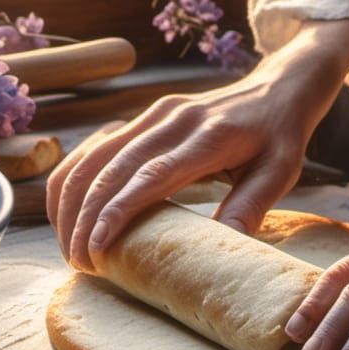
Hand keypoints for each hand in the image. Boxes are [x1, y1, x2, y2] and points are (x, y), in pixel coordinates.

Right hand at [46, 18, 348, 270]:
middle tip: (77, 261)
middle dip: (84, 216)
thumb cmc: (280, 136)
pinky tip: (67, 208)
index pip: (151, 175)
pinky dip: (76, 177)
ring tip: (68, 244)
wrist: (277, 87)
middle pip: (112, 167)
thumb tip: (223, 248)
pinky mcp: (144, 116)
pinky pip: (97, 146)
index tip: (96, 247)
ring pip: (95, 155)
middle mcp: (172, 119)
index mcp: (207, 136)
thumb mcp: (280, 173)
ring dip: (72, 199)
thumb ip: (251, 205)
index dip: (118, 210)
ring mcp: (153, 114)